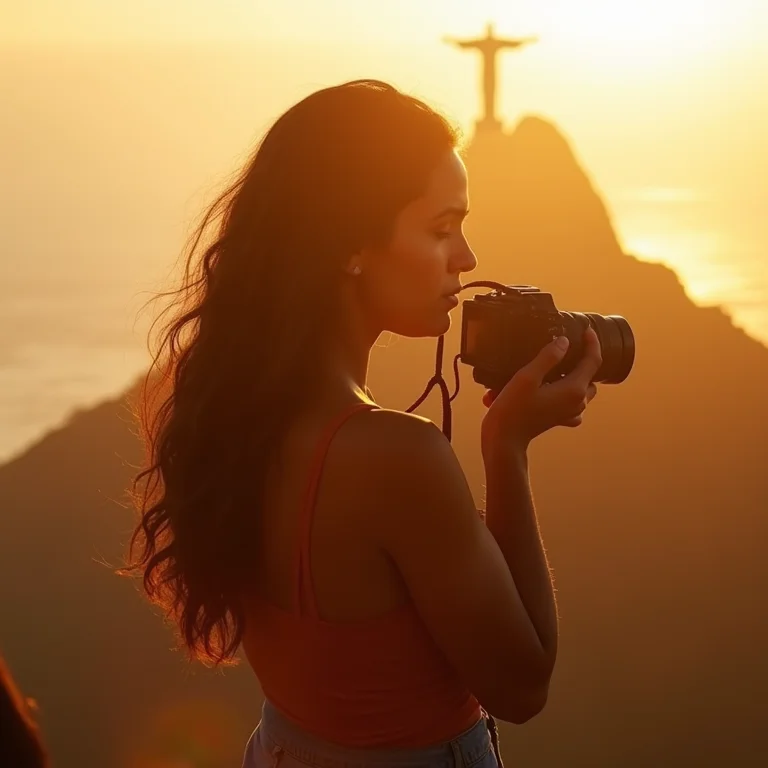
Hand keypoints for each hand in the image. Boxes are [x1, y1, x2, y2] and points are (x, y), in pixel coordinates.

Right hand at [480, 327, 601, 453]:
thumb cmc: (513, 408)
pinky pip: (572, 404)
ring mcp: (570, 413)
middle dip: (583, 361)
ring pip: (582, 390)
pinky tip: (552, 389)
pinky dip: (567, 394)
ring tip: (558, 367)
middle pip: (590, 376)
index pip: (593, 361)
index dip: (592, 343)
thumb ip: (548, 357)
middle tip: (570, 347)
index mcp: (574, 389)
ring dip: (575, 377)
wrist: (504, 439)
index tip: (586, 329)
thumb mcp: (527, 377)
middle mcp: (577, 402)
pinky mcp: (560, 419)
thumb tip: (564, 342)